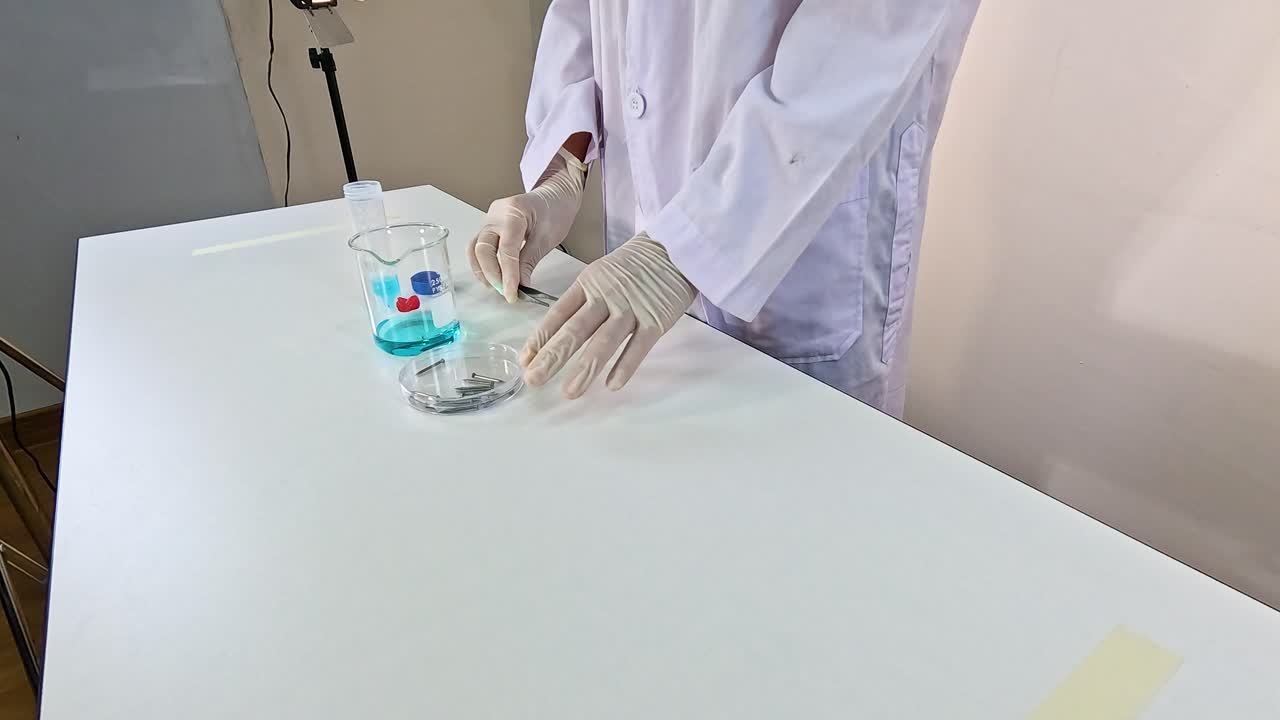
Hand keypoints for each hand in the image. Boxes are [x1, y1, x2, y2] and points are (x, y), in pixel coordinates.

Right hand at [468, 148, 586, 302]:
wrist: (554, 197)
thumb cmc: (554, 211)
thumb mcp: (547, 238)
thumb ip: (529, 262)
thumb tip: (519, 286)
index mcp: (513, 211)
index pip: (506, 249)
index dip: (507, 274)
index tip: (511, 293)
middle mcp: (495, 214)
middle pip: (483, 249)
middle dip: (492, 275)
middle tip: (506, 293)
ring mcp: (488, 220)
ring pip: (475, 250)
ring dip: (483, 272)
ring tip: (499, 288)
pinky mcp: (487, 228)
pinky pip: (478, 248)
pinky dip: (483, 265)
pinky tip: (493, 278)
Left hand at [521, 233, 696, 397]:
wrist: (674, 248)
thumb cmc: (635, 266)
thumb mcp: (601, 273)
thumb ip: (582, 300)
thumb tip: (556, 332)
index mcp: (588, 284)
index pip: (558, 314)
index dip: (540, 338)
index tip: (525, 360)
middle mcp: (606, 297)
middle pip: (575, 330)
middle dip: (552, 357)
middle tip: (534, 379)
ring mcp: (631, 309)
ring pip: (603, 342)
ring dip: (585, 369)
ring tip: (570, 392)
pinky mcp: (655, 320)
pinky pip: (638, 347)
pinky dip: (624, 366)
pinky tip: (612, 385)